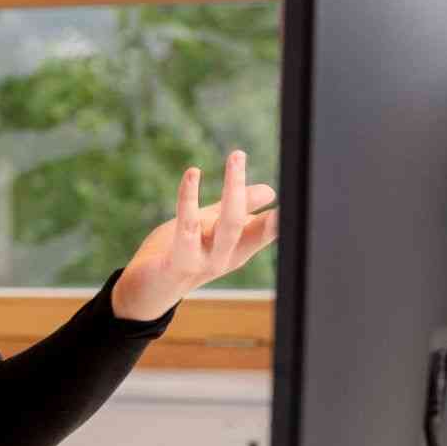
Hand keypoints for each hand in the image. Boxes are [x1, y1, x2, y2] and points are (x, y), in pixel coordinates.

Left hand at [111, 150, 278, 320]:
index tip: (300, 184)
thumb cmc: (179, 254)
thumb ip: (238, 209)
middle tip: (241, 154)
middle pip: (246, 224)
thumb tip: (271, 191)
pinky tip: (193, 174)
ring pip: (227, 225)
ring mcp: (205, 263)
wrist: (146, 291)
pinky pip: (188, 228)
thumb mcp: (212, 228)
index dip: (283, 210)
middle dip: (247, 189)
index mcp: (239, 248)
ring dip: (233, 189)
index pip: (269, 228)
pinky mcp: (181, 263)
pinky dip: (190, 199)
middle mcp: (227, 257)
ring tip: (236, 157)